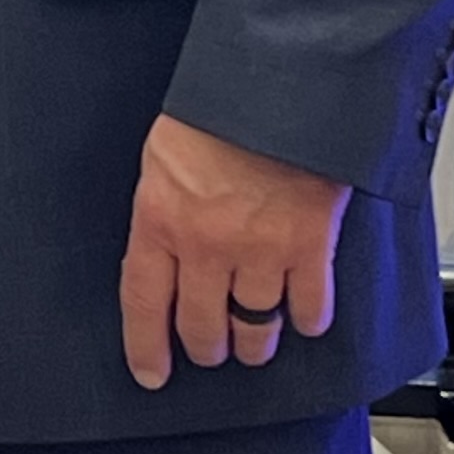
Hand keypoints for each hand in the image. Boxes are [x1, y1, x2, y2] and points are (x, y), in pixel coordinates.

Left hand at [119, 114, 350, 389]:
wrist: (280, 82)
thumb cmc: (220, 105)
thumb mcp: (165, 153)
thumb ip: (166, 203)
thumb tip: (165, 236)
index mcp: (160, 218)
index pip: (144, 301)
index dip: (146, 345)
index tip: (151, 372)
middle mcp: (206, 245)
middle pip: (203, 325)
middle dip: (206, 348)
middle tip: (209, 352)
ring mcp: (260, 250)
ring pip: (255, 326)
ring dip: (255, 343)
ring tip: (254, 345)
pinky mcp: (309, 246)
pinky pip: (309, 306)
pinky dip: (308, 320)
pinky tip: (305, 320)